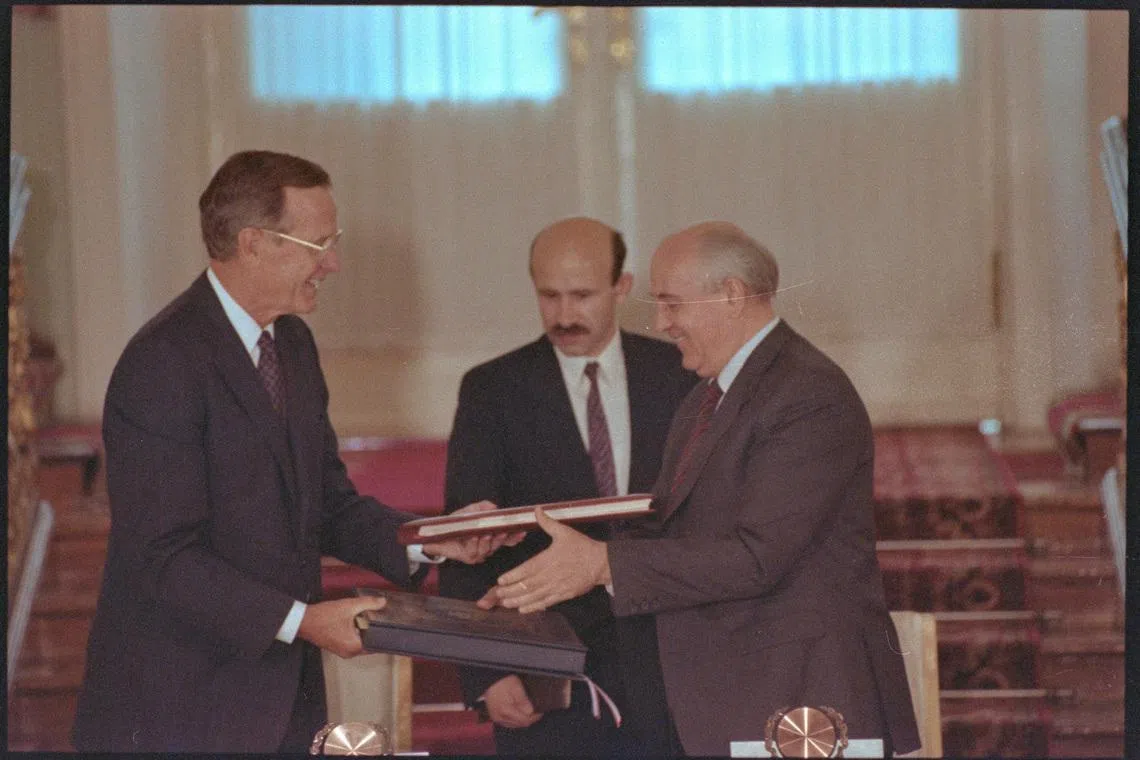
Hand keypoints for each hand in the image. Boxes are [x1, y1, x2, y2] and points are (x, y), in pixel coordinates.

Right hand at [297, 596, 385, 657]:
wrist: (303, 621)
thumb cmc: (322, 617)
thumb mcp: (349, 606)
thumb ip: (368, 603)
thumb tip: (382, 602)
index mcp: (354, 647)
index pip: (377, 644)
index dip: (383, 634)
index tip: (389, 625)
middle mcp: (349, 653)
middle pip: (369, 642)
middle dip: (372, 630)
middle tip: (376, 618)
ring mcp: (343, 651)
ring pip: (360, 641)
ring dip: (363, 630)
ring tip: (363, 618)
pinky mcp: (337, 647)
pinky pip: (352, 640)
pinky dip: (355, 632)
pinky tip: (353, 621)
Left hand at [422, 501, 525, 563]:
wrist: (438, 534)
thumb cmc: (455, 523)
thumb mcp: (469, 511)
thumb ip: (482, 507)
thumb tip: (494, 507)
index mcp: (489, 536)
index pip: (506, 538)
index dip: (514, 537)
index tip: (522, 532)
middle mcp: (486, 546)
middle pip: (498, 545)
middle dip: (502, 539)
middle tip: (502, 532)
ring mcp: (477, 553)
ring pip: (487, 550)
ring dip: (487, 542)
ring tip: (485, 534)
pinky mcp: (467, 558)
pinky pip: (473, 552)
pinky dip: (474, 544)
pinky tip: (473, 538)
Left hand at [479, 508, 609, 612]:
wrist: (601, 563)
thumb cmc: (582, 547)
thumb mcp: (564, 531)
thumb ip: (547, 522)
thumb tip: (536, 509)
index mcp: (549, 559)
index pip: (527, 569)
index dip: (513, 576)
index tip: (501, 580)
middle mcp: (551, 574)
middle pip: (528, 585)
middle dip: (511, 591)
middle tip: (497, 594)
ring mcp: (557, 586)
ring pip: (534, 596)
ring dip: (519, 601)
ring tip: (505, 603)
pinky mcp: (564, 595)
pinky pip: (546, 602)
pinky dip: (534, 607)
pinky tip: (523, 609)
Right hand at [482, 674, 541, 728]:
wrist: (489, 681)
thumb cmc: (502, 681)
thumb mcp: (516, 686)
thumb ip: (523, 700)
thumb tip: (531, 711)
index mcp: (506, 710)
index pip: (525, 720)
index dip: (535, 717)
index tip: (540, 712)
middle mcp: (500, 717)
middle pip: (520, 724)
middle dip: (530, 719)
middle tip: (537, 712)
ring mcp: (497, 719)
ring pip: (515, 725)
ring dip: (524, 720)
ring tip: (529, 712)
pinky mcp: (495, 718)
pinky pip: (509, 723)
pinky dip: (516, 720)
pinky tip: (520, 713)